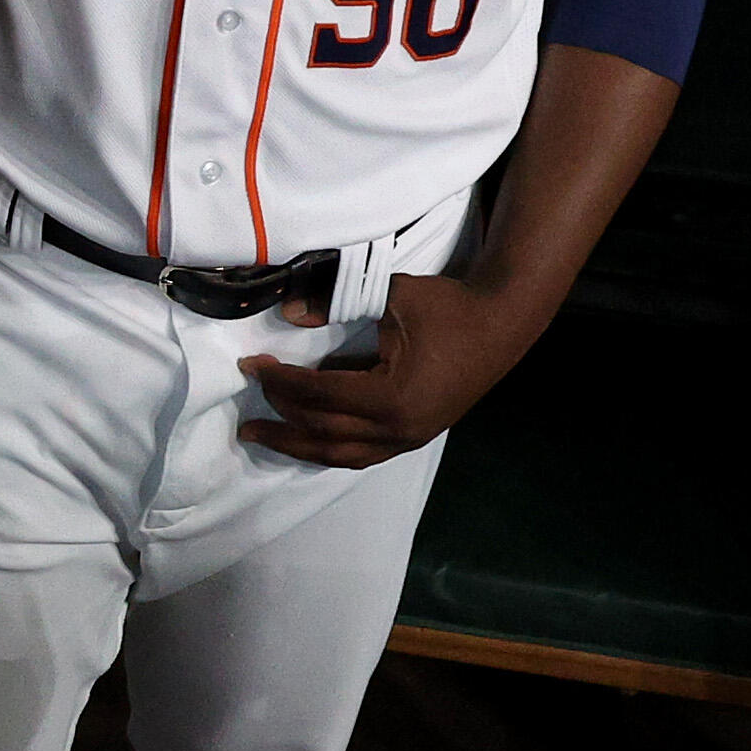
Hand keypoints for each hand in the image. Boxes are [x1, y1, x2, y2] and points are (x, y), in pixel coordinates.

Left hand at [235, 267, 548, 471]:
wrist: (502, 323)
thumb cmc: (449, 307)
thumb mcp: (391, 295)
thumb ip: (336, 302)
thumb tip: (288, 311)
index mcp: (391, 397)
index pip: (319, 395)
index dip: (281, 381)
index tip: (252, 364)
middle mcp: (398, 429)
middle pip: (323, 432)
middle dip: (280, 418)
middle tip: (247, 405)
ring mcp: (409, 439)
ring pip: (341, 455)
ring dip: (298, 446)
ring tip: (262, 436)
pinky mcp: (414, 437)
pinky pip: (362, 454)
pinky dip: (329, 449)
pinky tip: (307, 440)